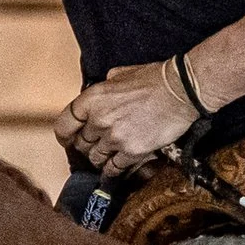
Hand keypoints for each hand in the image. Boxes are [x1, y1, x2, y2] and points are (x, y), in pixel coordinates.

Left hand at [54, 62, 199, 174]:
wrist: (180, 91)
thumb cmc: (154, 79)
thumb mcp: (121, 74)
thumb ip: (105, 87)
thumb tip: (100, 95)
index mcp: (93, 98)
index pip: (64, 123)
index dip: (64, 135)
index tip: (67, 140)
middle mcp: (99, 120)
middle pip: (81, 143)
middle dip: (87, 146)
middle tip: (95, 147)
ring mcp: (115, 138)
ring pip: (96, 158)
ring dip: (100, 159)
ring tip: (108, 157)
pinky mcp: (132, 151)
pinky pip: (114, 168)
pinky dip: (113, 170)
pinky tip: (116, 169)